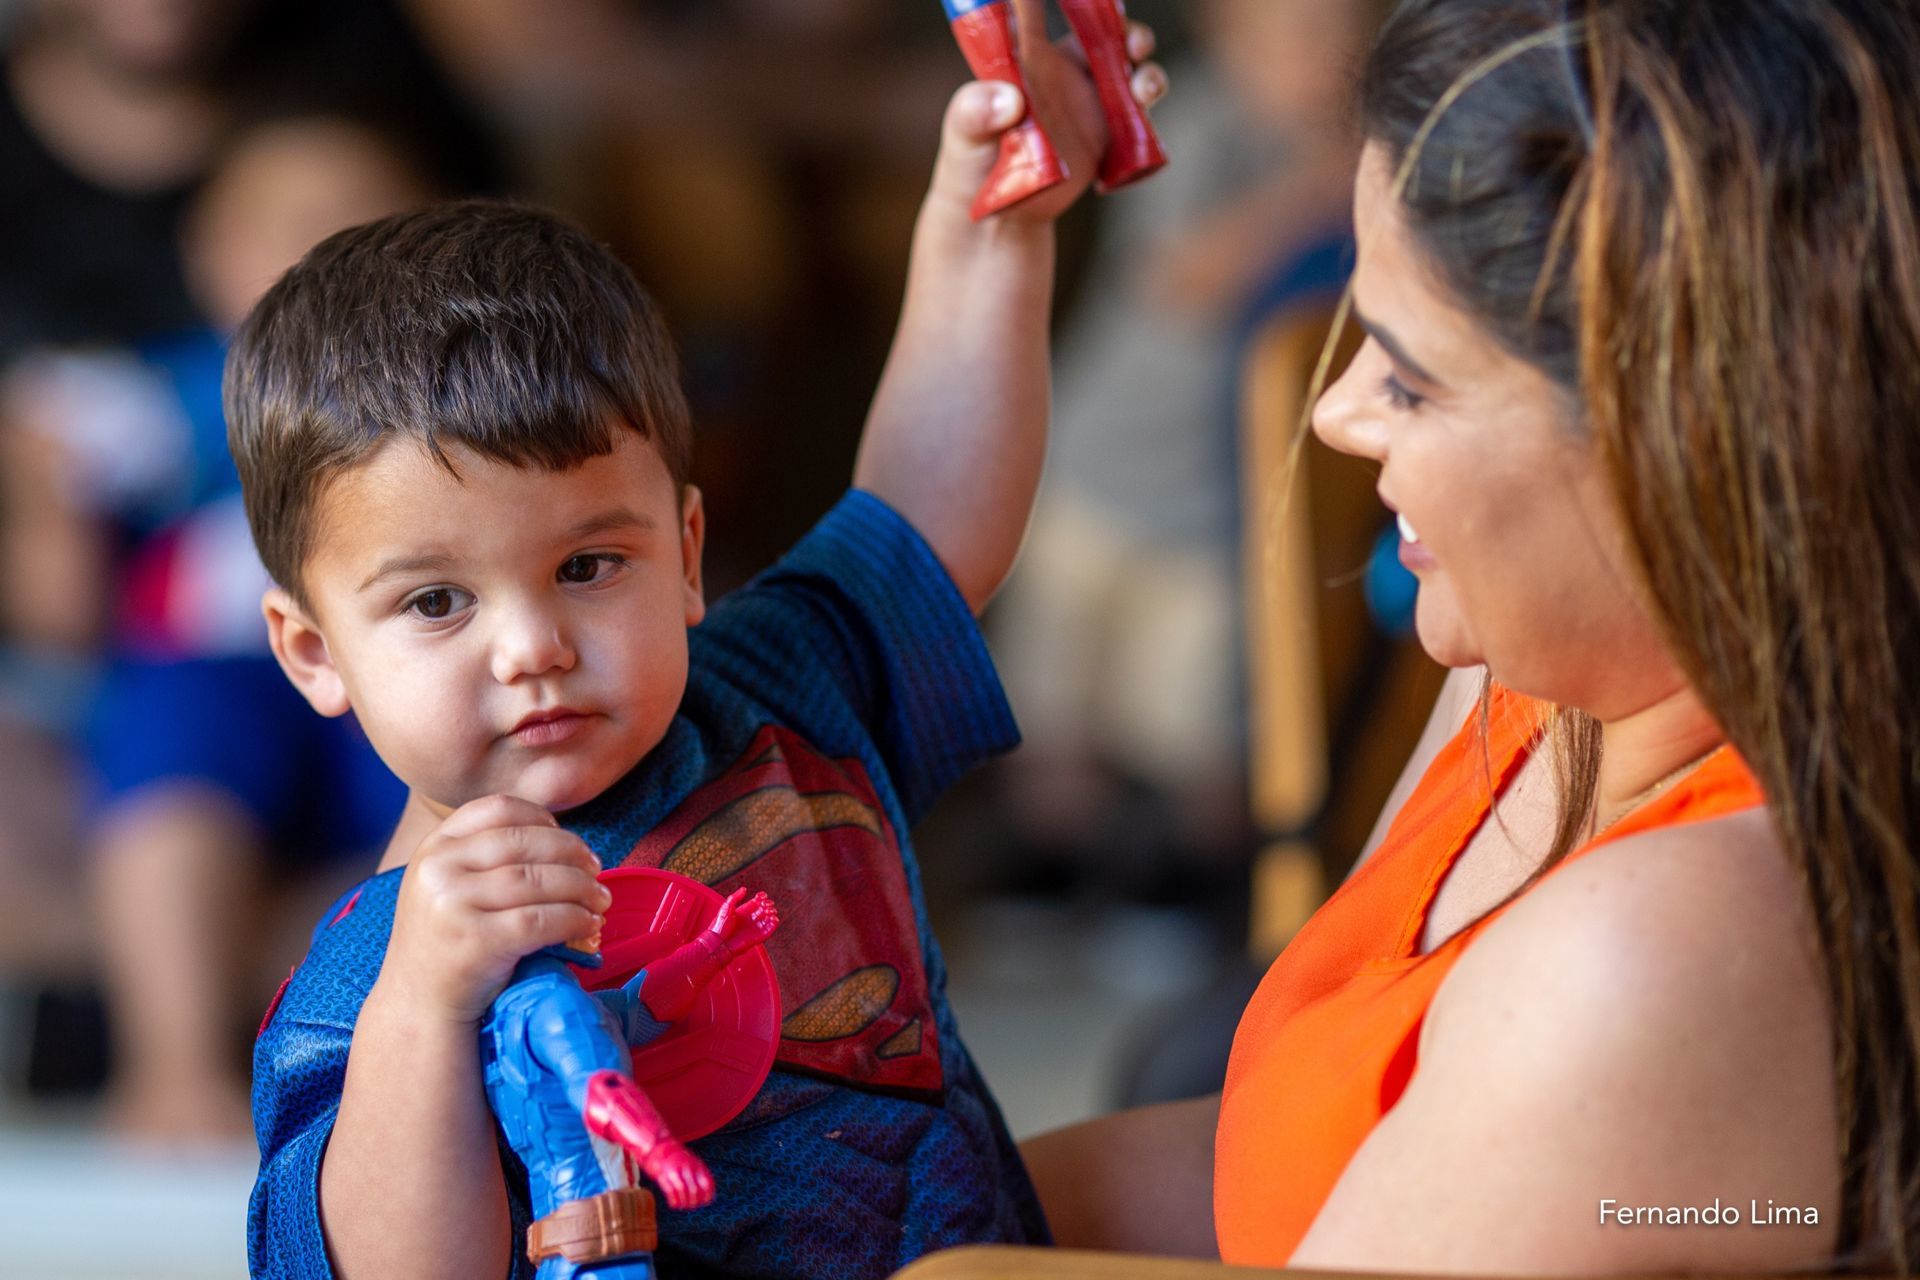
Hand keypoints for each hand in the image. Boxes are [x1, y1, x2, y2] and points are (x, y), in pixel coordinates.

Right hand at [379, 795, 608, 1023]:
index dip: (542, 819)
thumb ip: (485, 857)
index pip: (498, 809)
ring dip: (581, 888)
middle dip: (572, 853)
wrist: (419, 1005)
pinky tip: (588, 926)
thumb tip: (568, 844)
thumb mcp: (449, 885)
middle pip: (525, 842)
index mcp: (434, 847)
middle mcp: (438, 869)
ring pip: (537, 879)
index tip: (567, 839)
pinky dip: (574, 920)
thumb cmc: (448, 942)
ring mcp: (453, 905)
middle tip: (597, 869)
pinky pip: (541, 920)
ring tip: (600, 900)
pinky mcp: (476, 942)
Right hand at [639, 1139, 715, 1210]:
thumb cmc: (675, 1158)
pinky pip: (670, 1191)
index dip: (707, 1196)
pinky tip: (674, 1204)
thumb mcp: (691, 1162)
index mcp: (696, 1165)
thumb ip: (699, 1175)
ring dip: (684, 1203)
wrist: (656, 1146)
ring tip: (683, 1206)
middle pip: (695, 1190)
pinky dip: (674, 1201)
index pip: (708, 1184)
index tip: (704, 1202)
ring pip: (682, 1191)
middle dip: (694, 1202)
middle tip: (691, 1206)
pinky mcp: (662, 1175)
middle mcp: (687, 1167)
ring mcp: (674, 1170)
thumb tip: (707, 1193)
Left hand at [704, 888, 779, 954]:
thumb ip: (735, 897)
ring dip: (772, 913)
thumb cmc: (720, 926)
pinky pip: (770, 929)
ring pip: (769, 918)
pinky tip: (773, 919)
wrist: (719, 943)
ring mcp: (755, 927)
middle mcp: (751, 918)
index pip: (757, 901)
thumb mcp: (726, 908)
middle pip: (764, 908)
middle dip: (768, 904)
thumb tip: (744, 888)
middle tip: (766, 904)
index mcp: (744, 910)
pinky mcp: (759, 936)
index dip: (762, 897)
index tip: (762, 895)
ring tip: (770, 911)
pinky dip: (774, 924)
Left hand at [928, 2, 1166, 225]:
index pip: (1045, 10)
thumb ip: (974, 112)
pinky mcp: (1106, 135)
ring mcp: (1089, 101)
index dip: (1075, 0)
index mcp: (1028, 54)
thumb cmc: (971, 160)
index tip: (1095, 0)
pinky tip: (1143, 118)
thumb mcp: (963, 134)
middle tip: (1134, 46)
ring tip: (1144, 91)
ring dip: (1147, 73)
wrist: (998, 212)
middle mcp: (1064, 71)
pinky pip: (1138, 116)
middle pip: (1106, 35)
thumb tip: (1010, 100)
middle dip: (1128, 32)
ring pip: (1130, 72)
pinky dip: (1149, 113)